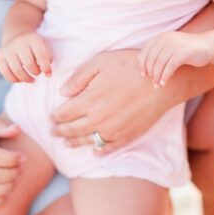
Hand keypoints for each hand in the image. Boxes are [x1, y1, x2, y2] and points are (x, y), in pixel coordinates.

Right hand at [0, 32, 52, 82]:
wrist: (16, 37)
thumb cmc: (33, 46)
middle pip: (29, 64)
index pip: (41, 55)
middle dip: (36, 73)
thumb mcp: (43, 46)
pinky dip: (15, 80)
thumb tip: (46, 72)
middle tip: (37, 73)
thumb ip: (47, 57)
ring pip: (17, 70)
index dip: (46, 68)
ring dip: (26, 79)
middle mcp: (19, 43)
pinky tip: (20, 80)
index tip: (49, 74)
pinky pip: (6, 74)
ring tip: (31, 80)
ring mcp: (7, 50)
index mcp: (32, 39)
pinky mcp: (0, 58)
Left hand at [51, 49, 178, 151]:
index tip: (50, 117)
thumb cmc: (131, 66)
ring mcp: (113, 130)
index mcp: (88, 100)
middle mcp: (97, 119)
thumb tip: (62, 92)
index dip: (55, 116)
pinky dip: (100, 150)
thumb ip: (78, 78)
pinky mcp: (127, 136)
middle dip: (59, 131)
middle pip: (72, 129)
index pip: (64, 113)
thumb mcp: (100, 62)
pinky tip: (94, 151)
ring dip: (73, 142)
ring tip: (66, 143)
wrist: (163, 81)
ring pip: (87, 140)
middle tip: (52, 132)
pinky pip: (109, 147)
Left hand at [138, 31, 213, 86]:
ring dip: (157, 77)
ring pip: (159, 65)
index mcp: (160, 37)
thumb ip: (155, 51)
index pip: (145, 52)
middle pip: (151, 59)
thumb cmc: (187, 49)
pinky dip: (165, 77)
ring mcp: (173, 46)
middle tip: (152, 82)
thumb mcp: (169, 47)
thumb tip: (138, 58)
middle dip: (150, 73)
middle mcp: (165, 39)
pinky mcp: (182, 53)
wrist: (208, 45)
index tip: (144, 75)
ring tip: (157, 85)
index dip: (142, 64)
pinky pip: (169, 68)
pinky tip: (163, 84)